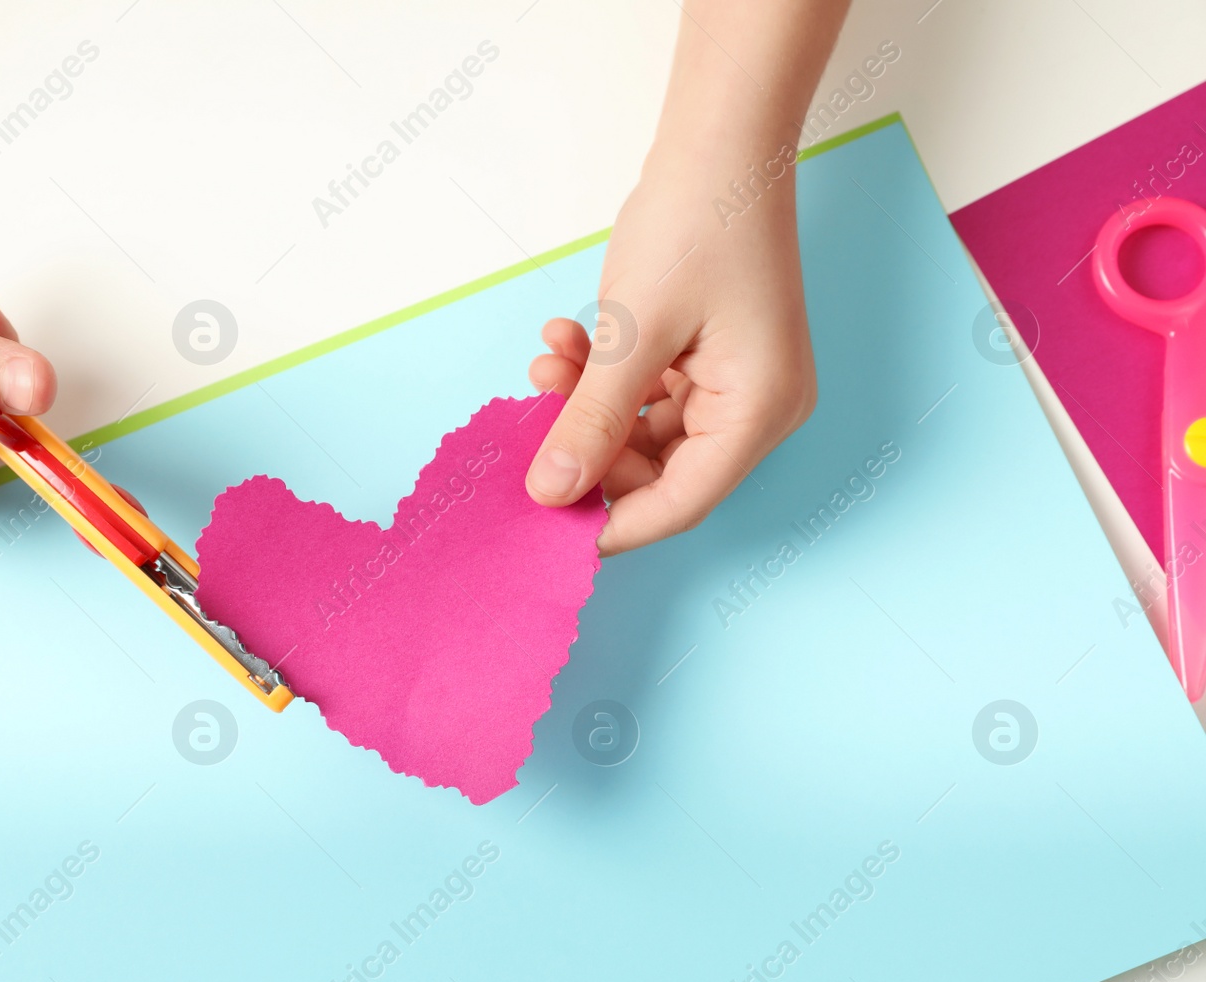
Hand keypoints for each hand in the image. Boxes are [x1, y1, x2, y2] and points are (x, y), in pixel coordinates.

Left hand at [522, 0, 845, 555]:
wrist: (719, 141)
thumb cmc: (695, 225)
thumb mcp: (632, 332)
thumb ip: (591, 419)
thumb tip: (551, 492)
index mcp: (759, 413)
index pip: (680, 504)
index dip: (610, 521)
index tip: (543, 530)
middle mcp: (758, 409)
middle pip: (659, 470)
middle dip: (589, 445)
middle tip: (533, 416)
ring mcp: (735, 383)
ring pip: (644, 430)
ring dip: (588, 403)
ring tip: (547, 360)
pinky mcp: (711, 359)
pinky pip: (648, 393)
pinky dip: (605, 376)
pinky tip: (567, 338)